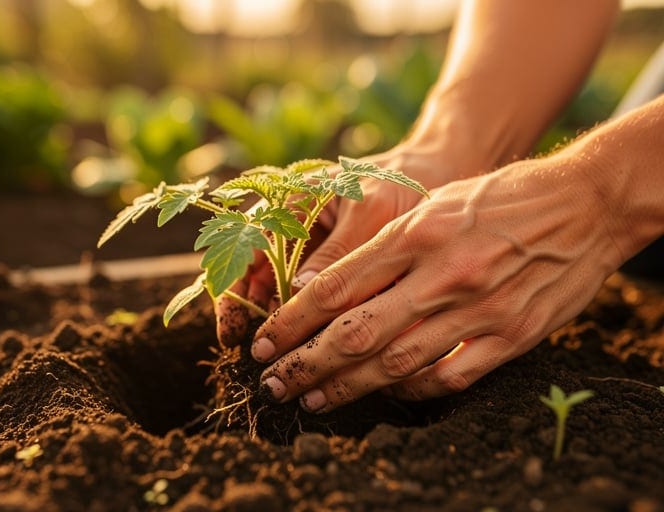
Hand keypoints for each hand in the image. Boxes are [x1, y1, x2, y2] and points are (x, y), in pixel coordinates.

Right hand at [214, 147, 456, 346]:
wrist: (431, 176)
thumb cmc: (401, 185)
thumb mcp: (372, 212)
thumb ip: (338, 250)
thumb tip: (301, 294)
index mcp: (288, 203)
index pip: (244, 250)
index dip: (232, 293)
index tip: (233, 333)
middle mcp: (288, 228)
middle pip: (252, 278)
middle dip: (250, 318)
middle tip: (258, 357)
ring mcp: (305, 249)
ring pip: (277, 294)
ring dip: (277, 326)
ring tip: (282, 360)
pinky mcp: (328, 269)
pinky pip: (306, 300)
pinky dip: (305, 323)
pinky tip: (311, 348)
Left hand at [251, 153, 622, 410]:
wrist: (582, 204)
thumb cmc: (499, 198)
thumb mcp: (433, 206)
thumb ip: (385, 248)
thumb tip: (330, 290)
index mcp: (416, 233)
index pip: (337, 285)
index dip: (293, 319)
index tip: (265, 341)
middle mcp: (442, 273)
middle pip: (355, 331)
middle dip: (305, 363)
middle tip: (272, 383)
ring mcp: (478, 309)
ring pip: (395, 362)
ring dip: (346, 386)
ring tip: (312, 399)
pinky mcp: (511, 336)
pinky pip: (449, 376)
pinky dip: (410, 391)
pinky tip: (385, 394)